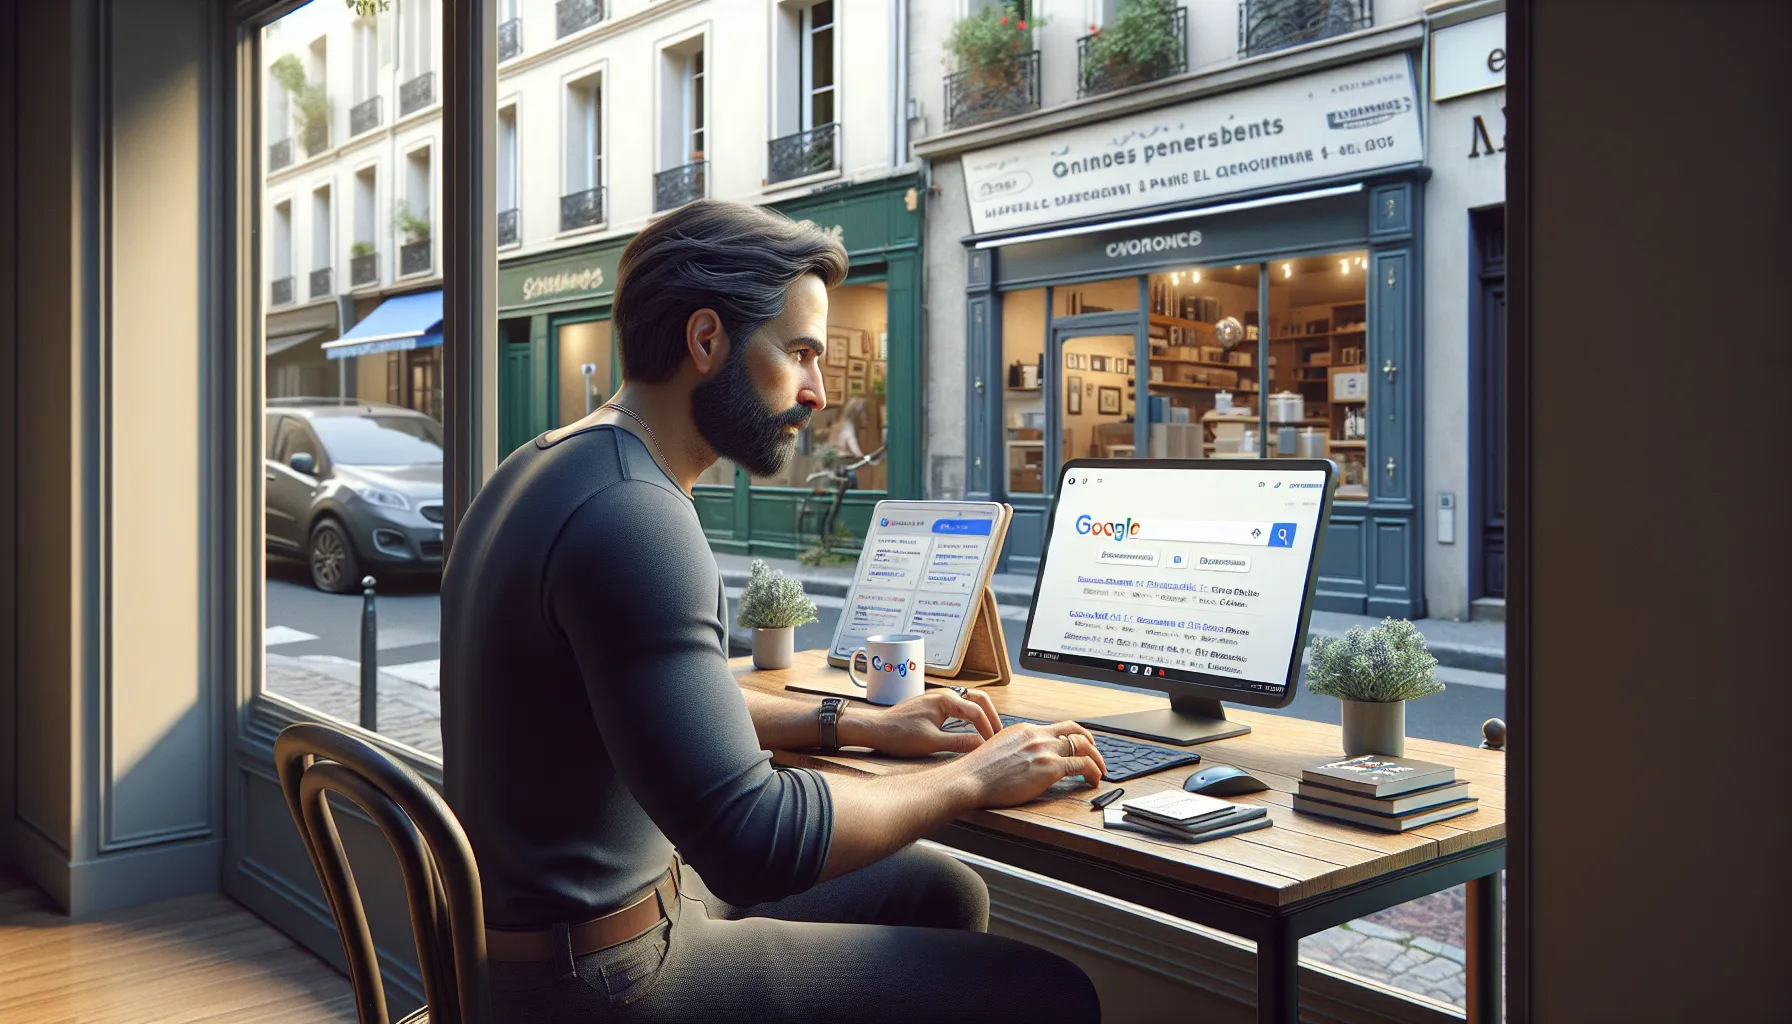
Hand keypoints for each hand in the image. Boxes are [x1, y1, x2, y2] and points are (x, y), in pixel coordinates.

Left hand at [842, 688, 1002, 757]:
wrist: (875, 730)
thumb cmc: (898, 735)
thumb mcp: (931, 743)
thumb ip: (959, 743)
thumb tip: (982, 746)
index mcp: (945, 700)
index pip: (977, 711)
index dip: (988, 729)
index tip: (993, 746)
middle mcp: (943, 694)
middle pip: (979, 698)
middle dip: (991, 716)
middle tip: (999, 735)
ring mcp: (937, 698)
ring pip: (969, 700)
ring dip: (982, 714)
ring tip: (989, 732)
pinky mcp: (932, 705)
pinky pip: (959, 706)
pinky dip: (970, 715)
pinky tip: (971, 729)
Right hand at [946, 720, 1108, 808]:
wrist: (970, 778)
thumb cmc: (978, 771)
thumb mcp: (998, 749)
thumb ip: (1015, 749)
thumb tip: (1022, 759)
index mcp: (1025, 729)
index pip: (1057, 728)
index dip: (1073, 736)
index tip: (1078, 744)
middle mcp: (1037, 735)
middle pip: (1075, 731)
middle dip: (1090, 742)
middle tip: (1096, 754)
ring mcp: (1044, 750)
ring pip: (1084, 746)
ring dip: (1097, 758)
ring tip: (1100, 770)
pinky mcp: (1050, 767)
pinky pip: (1082, 765)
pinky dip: (1093, 772)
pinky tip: (1093, 781)